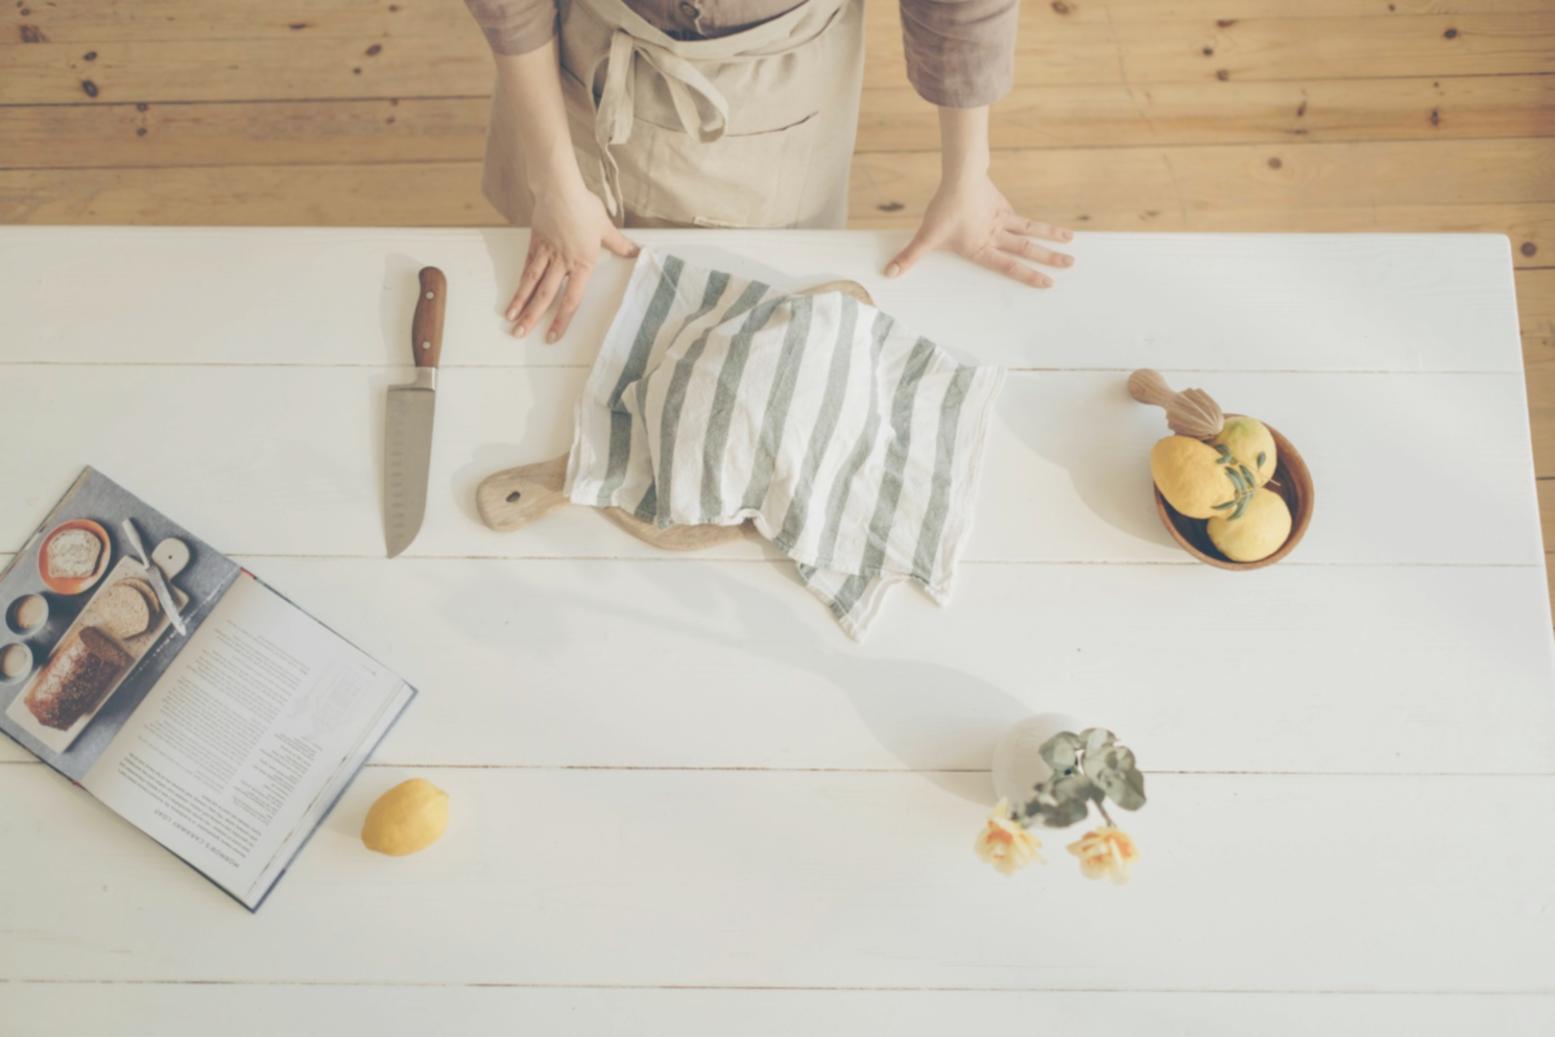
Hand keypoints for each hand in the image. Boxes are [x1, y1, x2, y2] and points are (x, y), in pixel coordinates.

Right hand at [506, 177, 637, 340]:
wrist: (559, 188)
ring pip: (532, 284)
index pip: (572, 299)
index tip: (553, 335)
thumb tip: (635, 252)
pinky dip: (520, 282)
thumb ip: (619, 244)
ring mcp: (546, 254)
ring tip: (511, 319)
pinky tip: (514, 294)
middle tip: (521, 334)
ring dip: (521, 303)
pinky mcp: (534, 244)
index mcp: (582, 263)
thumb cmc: (583, 206)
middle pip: (546, 296)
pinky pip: (527, 267)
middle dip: (533, 317)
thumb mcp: (605, 227)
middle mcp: (562, 263)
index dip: (562, 320)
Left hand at [884, 171, 1073, 288]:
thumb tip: (889, 274)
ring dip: (1050, 235)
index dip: (1028, 275)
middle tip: (1070, 265)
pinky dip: (1028, 221)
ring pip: (1030, 229)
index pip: (1009, 265)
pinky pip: (1017, 216)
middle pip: (1027, 248)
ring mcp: (1001, 219)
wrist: (960, 176)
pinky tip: (1039, 225)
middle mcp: (996, 235)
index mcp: (982, 247)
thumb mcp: (925, 237)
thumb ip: (909, 257)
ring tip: (1071, 241)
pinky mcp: (1000, 205)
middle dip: (1048, 258)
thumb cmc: (943, 209)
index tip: (1047, 283)